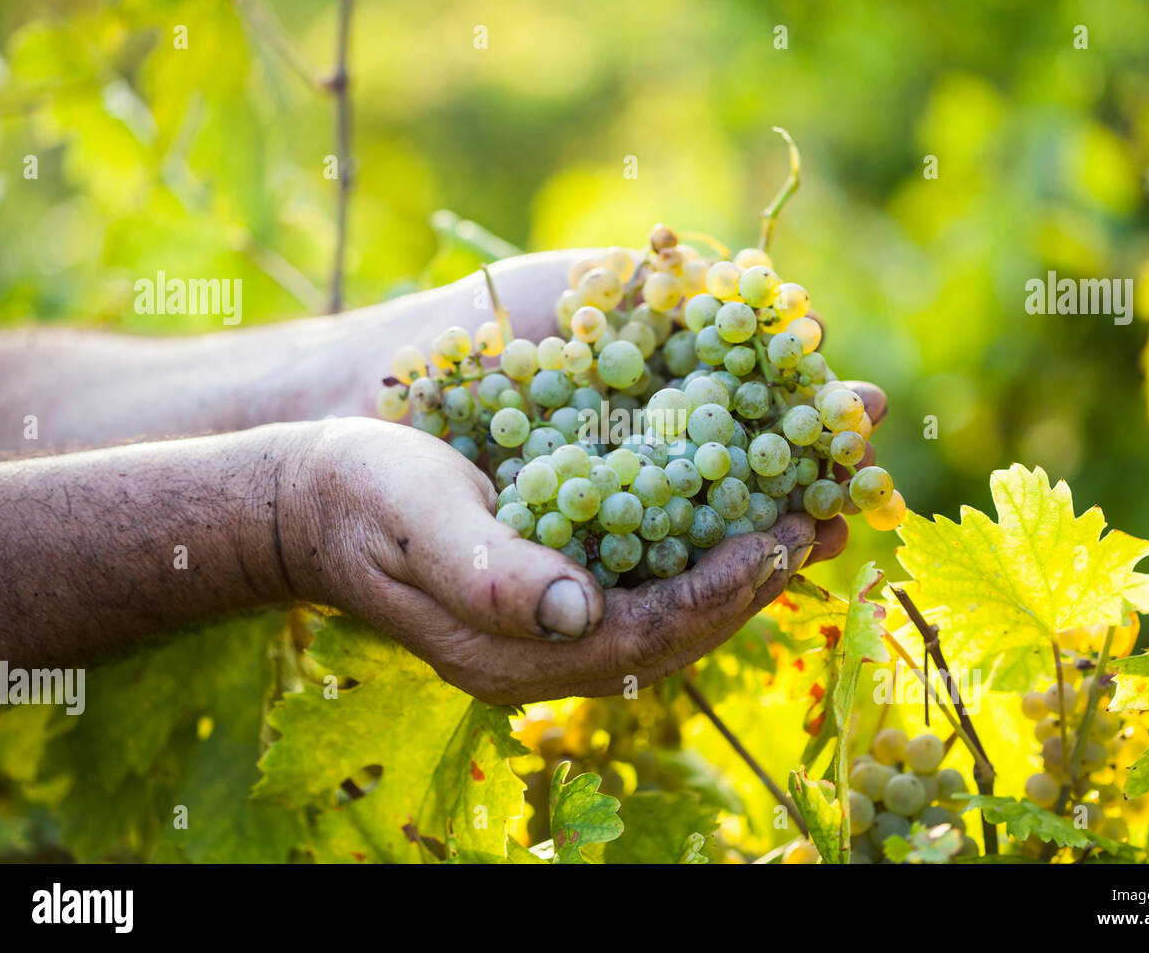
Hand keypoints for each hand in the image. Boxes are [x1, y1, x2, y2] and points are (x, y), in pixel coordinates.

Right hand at [278, 418, 846, 703]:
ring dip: (747, 556)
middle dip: (759, 574)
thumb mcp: (418, 522)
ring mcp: (557, 620)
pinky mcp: (560, 583)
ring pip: (676, 600)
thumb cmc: (360, 498)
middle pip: (679, 625)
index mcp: (518, 651)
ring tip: (818, 507)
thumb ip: (491, 573)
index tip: (786, 536)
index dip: (720, 590)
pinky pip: (652, 571)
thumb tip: (579, 612)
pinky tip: (746, 496)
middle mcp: (551, 648)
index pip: (646, 637)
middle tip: (834, 516)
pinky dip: (705, 536)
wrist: (314, 498)